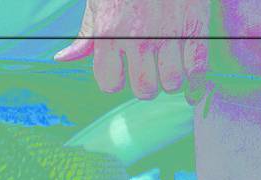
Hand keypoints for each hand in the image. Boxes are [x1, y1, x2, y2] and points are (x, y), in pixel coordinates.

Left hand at [55, 0, 209, 102]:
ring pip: (172, 83)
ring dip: (170, 81)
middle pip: (144, 89)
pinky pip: (198, 66)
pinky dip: (195, 74)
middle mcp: (138, 38)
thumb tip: (63, 58)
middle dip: (144, 86)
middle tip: (147, 73)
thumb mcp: (97, 4)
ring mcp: (168, 33)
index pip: (110, 84)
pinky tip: (189, 68)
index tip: (120, 73)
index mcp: (109, 35)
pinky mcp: (195, 25)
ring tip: (169, 68)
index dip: (114, 81)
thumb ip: (85, 37)